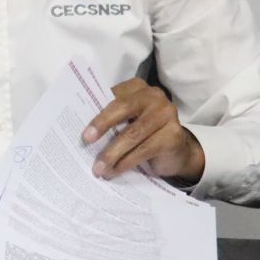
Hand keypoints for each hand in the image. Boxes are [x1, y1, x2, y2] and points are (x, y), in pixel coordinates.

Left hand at [83, 78, 204, 181]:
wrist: (176, 152)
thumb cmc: (143, 133)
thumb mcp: (127, 121)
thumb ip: (111, 119)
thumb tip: (84, 133)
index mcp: (137, 88)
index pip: (114, 95)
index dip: (98, 111)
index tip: (83, 127)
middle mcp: (154, 96)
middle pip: (123, 108)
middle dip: (102, 125)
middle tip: (86, 140)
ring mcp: (167, 114)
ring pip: (133, 133)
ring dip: (112, 153)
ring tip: (99, 168)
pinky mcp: (173, 135)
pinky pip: (144, 150)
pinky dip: (126, 162)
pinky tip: (115, 170)